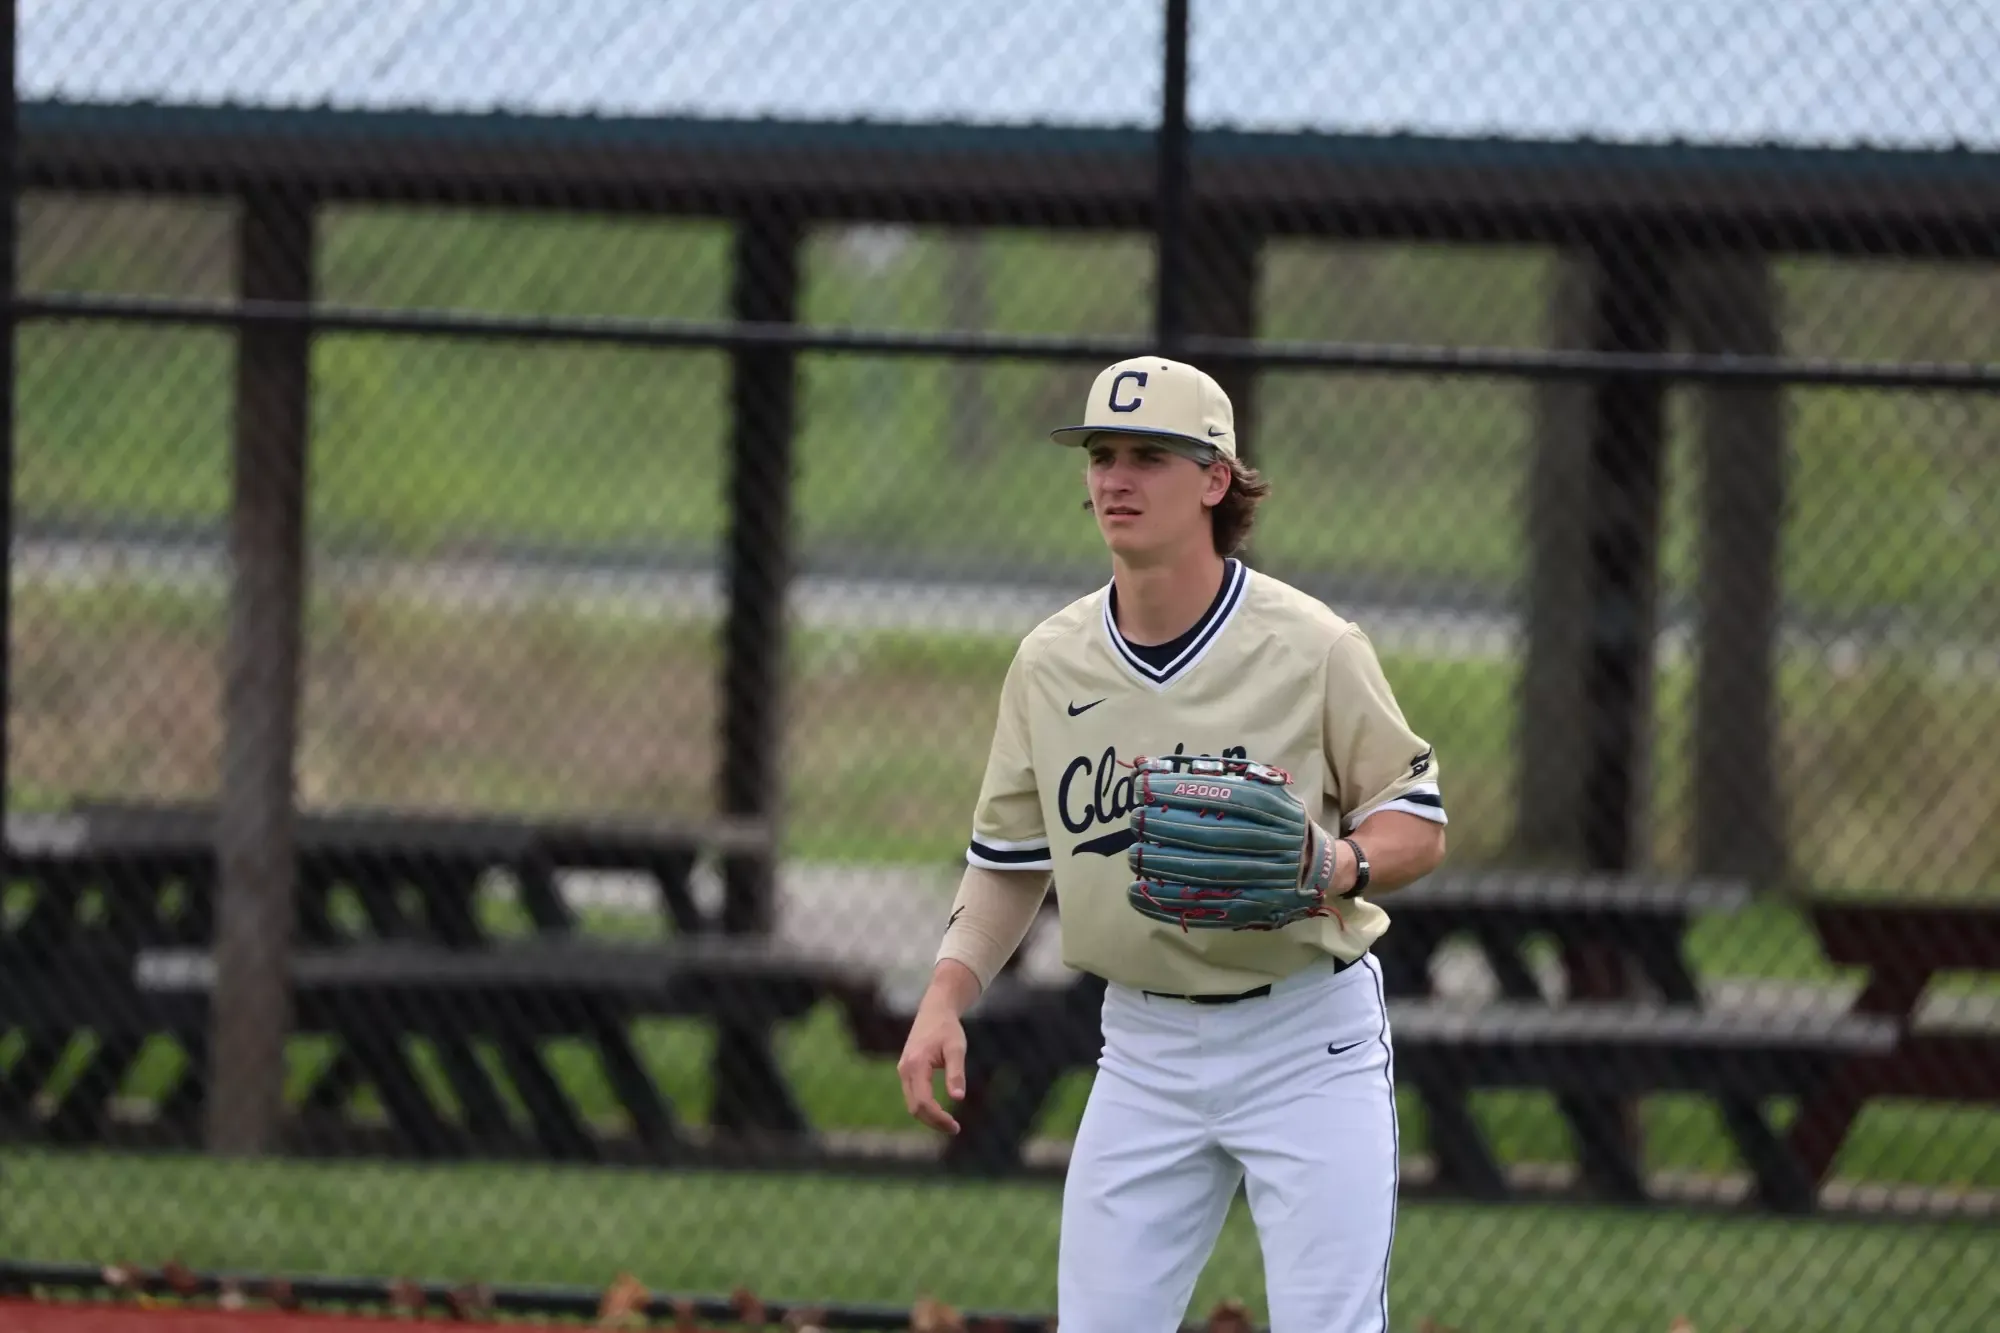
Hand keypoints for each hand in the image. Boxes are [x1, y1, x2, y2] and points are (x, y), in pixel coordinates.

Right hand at [897, 980, 972, 1134]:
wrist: (935, 1010)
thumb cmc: (947, 1028)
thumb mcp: (956, 1048)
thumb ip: (956, 1072)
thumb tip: (958, 1098)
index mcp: (916, 1065)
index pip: (923, 1102)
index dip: (938, 1118)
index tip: (956, 1126)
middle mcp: (905, 1070)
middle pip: (915, 1108)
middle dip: (934, 1122)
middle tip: (955, 1128)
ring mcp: (903, 1071)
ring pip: (912, 1104)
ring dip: (929, 1117)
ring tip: (949, 1123)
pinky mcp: (906, 1071)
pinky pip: (912, 1096)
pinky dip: (925, 1108)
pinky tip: (940, 1112)